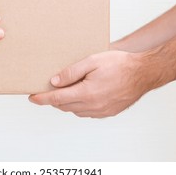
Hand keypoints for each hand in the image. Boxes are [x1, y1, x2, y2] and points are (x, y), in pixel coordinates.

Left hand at [29, 51, 150, 117]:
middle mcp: (93, 106)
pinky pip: (87, 112)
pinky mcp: (108, 113)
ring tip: (64, 90)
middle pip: (64, 105)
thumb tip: (55, 82)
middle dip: (53, 99)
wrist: (143, 73)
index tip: (32, 98)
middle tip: (46, 90)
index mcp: (87, 93)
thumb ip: (71, 72)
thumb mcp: (92, 61)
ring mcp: (101, 111)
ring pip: (75, 110)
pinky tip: (80, 95)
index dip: (42, 98)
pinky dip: (78, 105)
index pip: (57, 98)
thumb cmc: (119, 64)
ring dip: (66, 102)